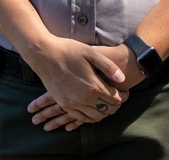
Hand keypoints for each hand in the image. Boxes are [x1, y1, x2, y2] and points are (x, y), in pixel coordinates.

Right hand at [26, 44, 142, 130]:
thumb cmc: (68, 50)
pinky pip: (81, 118)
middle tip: (117, 97)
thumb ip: (108, 66)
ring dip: (104, 112)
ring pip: (96, 117)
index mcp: (93, 85)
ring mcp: (73, 103)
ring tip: (105, 102)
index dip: (124, 96)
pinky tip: (92, 108)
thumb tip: (122, 78)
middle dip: (116, 105)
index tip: (124, 90)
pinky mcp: (64, 104)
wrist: (44, 54)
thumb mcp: (90, 53)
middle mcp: (84, 98)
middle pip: (108, 110)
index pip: (116, 99)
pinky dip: (90, 116)